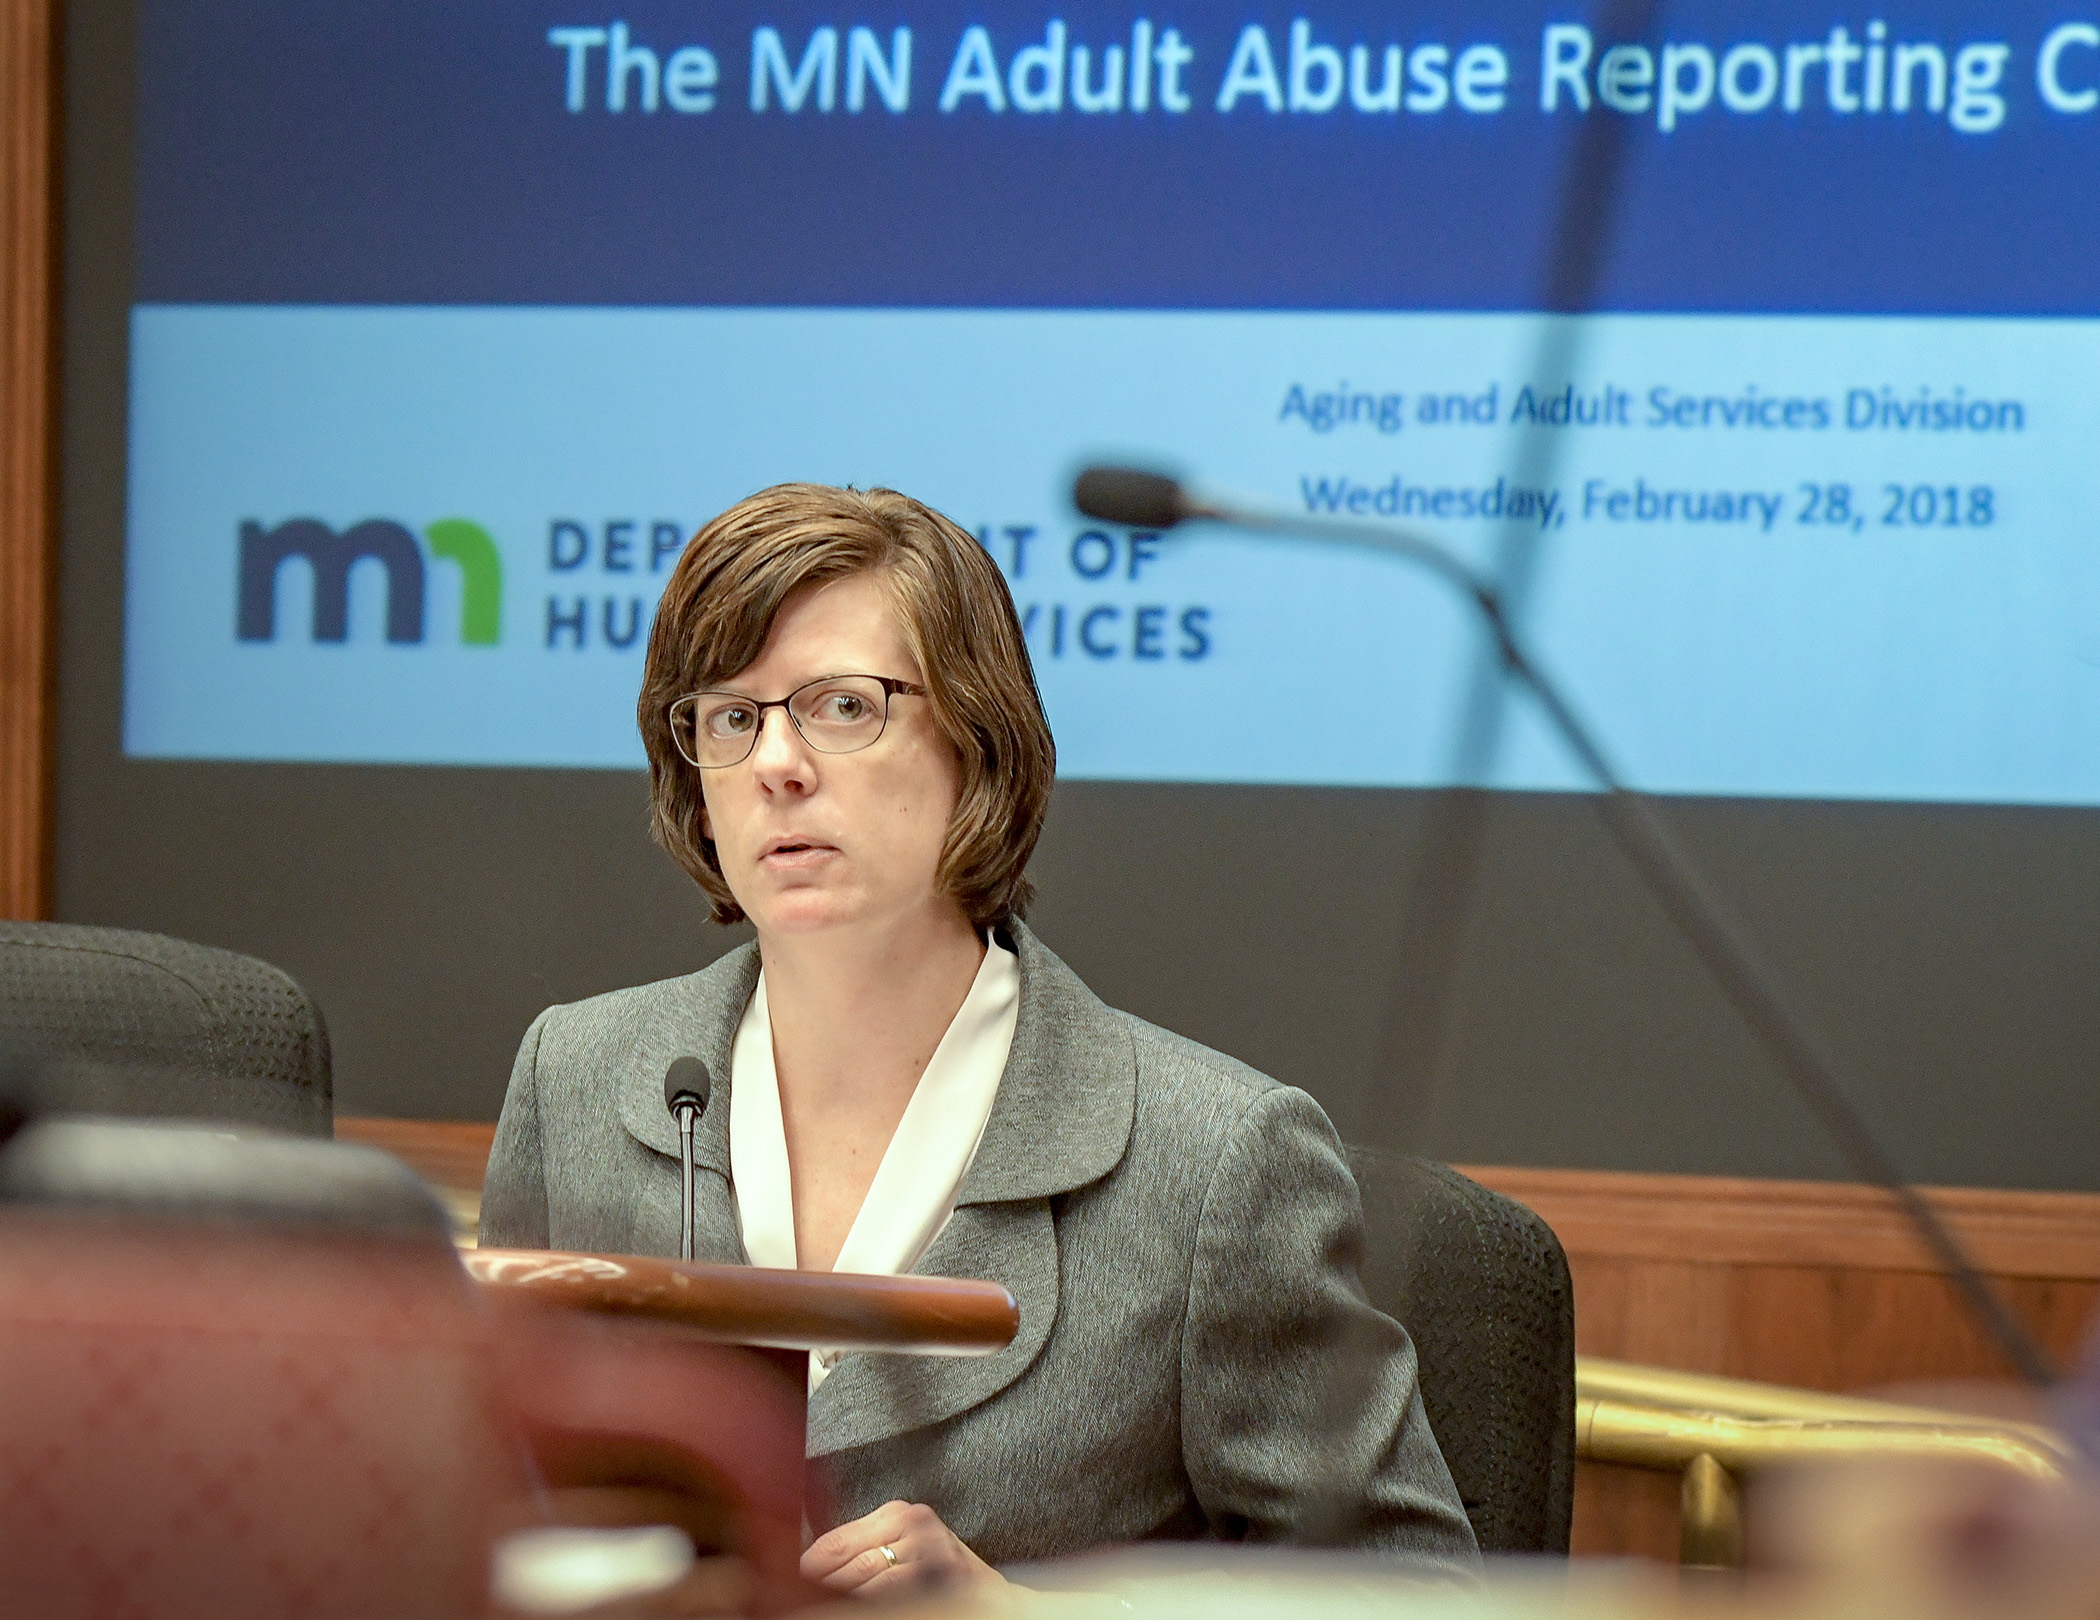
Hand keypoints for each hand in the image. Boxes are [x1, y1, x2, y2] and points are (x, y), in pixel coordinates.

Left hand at [802, 1500, 1004, 1597]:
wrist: (999, 1604)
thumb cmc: (945, 1580)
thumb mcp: (908, 1550)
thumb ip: (867, 1551)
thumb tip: (804, 1571)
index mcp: (901, 1514)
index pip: (833, 1545)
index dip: (805, 1571)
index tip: (782, 1587)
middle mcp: (914, 1525)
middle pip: (842, 1567)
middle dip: (816, 1591)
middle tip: (791, 1603)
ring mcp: (927, 1553)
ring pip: (858, 1586)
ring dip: (834, 1602)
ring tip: (814, 1607)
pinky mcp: (935, 1578)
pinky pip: (880, 1599)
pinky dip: (861, 1605)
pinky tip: (848, 1608)